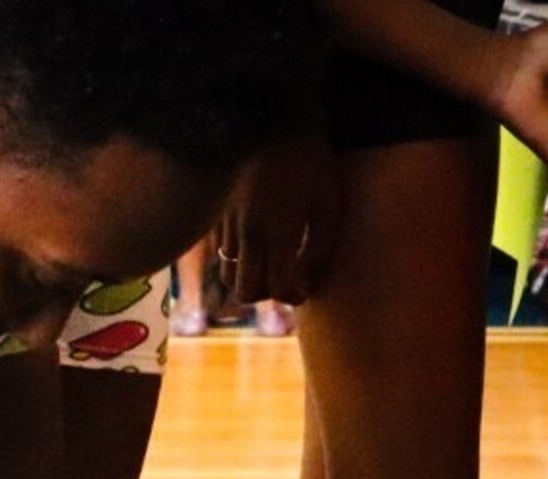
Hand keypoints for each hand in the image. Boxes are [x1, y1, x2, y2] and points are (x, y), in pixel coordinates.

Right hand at [213, 129, 338, 306]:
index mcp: (280, 231)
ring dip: (248, 278)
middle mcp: (249, 234)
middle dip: (266, 294)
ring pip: (228, 275)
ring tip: (268, 265)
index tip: (304, 288)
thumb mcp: (329, 198)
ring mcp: (229, 223)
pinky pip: (221, 252)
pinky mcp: (218, 213)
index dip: (292, 296)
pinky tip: (254, 244)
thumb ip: (321, 245)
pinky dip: (236, 259)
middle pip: (246, 291)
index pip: (278, 288)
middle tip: (284, 280)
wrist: (268, 113)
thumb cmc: (309, 154)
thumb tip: (306, 281)